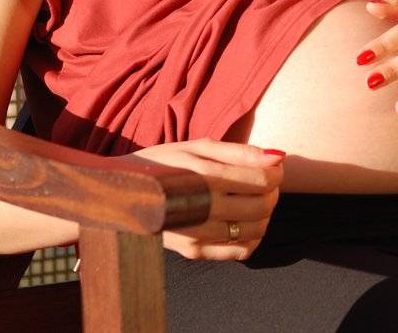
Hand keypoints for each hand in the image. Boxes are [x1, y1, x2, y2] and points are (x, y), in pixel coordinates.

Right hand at [111, 140, 283, 260]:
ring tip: (252, 199)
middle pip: (263, 206)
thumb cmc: (162, 162)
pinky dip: (251, 238)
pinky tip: (241, 221)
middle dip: (273, 193)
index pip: (263, 180)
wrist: (119, 194)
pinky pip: (239, 252)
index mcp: (206, 177)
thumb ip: (240, 152)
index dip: (276, 174)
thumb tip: (278, 156)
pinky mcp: (193, 252)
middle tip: (265, 182)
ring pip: (255, 231)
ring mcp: (198, 235)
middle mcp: (203, 209)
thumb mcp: (197, 146)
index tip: (273, 168)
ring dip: (264, 215)